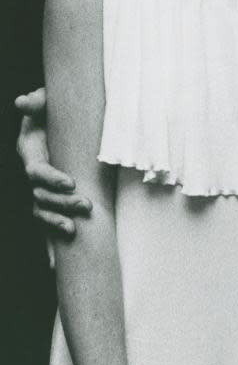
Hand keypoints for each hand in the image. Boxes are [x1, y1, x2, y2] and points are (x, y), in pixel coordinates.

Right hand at [15, 88, 91, 237]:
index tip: (71, 182)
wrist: (58, 119)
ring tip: (75, 230)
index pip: (37, 172)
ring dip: (57, 222)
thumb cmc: (52, 108)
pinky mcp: (50, 197)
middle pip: (41, 196)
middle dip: (62, 203)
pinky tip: (54, 263)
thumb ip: (37, 101)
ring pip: (43, 211)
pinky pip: (47, 223)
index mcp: (31, 152)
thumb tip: (23, 101)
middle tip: (86, 205)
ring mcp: (40, 188)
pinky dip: (50, 242)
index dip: (51, 179)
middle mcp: (33, 174)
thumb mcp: (46, 101)